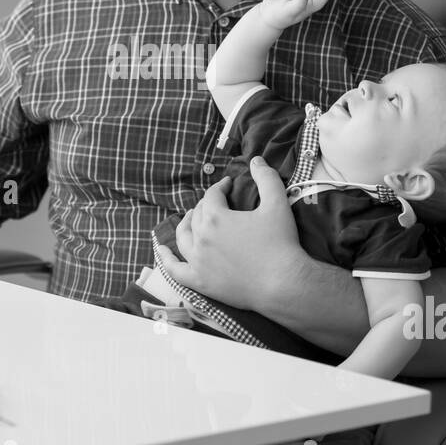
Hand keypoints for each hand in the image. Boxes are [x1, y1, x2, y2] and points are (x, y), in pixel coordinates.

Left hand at [156, 158, 307, 309]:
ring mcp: (198, 262)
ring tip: (190, 218)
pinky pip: (175, 270)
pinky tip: (162, 251)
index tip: (229, 185)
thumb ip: (266, 178)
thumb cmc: (281, 243)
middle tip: (219, 202)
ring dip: (185, 225)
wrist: (283, 284)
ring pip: (183, 237)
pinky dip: (166, 259)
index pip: (212, 195)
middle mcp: (201, 238)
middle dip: (207, 205)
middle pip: (197, 215)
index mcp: (215, 218)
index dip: (221, 187)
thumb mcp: (277, 204)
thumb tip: (256, 160)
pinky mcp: (200, 282)